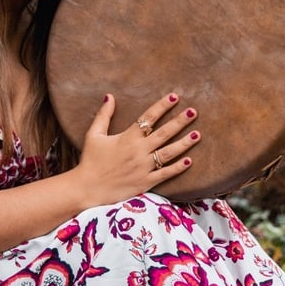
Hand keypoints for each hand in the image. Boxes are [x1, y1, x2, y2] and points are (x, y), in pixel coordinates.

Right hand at [72, 92, 199, 207]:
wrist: (87, 189)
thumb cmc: (90, 161)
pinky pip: (165, 174)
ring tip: (197, 134)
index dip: (162, 106)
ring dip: (184, 143)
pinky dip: (178, 168)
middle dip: (180, 121)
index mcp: (127, 137)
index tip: (175, 97)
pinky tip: (189, 161)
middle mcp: (138, 151)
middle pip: (164, 133)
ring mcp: (144, 167)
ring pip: (169, 153)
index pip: (149, 117)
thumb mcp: (93, 135)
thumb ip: (103, 115)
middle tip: (193, 112)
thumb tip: (110, 96)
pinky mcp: (145, 182)